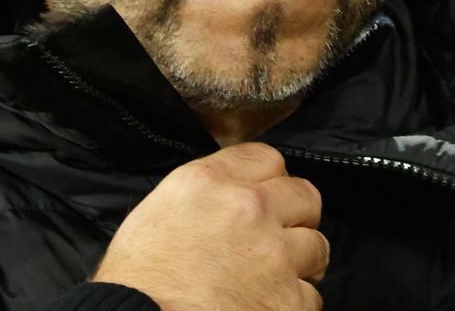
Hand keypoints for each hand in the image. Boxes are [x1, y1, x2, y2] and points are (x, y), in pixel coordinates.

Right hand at [92, 142, 327, 309]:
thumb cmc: (138, 281)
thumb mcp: (156, 212)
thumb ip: (203, 194)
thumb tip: (227, 196)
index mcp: (209, 182)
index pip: (266, 158)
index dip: (268, 180)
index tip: (265, 196)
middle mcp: (248, 209)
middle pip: (305, 196)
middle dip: (296, 216)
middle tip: (278, 236)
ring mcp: (274, 255)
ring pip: (316, 246)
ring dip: (299, 262)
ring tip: (272, 277)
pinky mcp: (287, 300)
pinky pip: (311, 297)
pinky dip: (292, 304)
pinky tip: (265, 305)